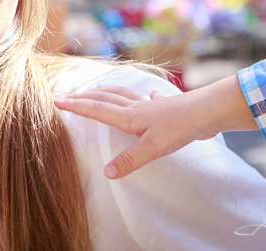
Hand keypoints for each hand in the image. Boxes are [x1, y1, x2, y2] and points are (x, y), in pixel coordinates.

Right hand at [54, 74, 255, 178]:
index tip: (57, 101)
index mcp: (130, 116)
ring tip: (96, 92)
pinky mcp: (165, 108)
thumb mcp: (154, 147)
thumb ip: (130, 160)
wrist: (208, 111)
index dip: (76, 106)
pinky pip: (146, 99)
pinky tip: (148, 96)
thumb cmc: (181, 127)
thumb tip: (107, 172)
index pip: (97, 109)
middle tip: (68, 97)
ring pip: (122, 96)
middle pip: (105, 98)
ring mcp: (151, 106)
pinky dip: (140, 97)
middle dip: (85, 97)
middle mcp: (137, 107)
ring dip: (105, 93)